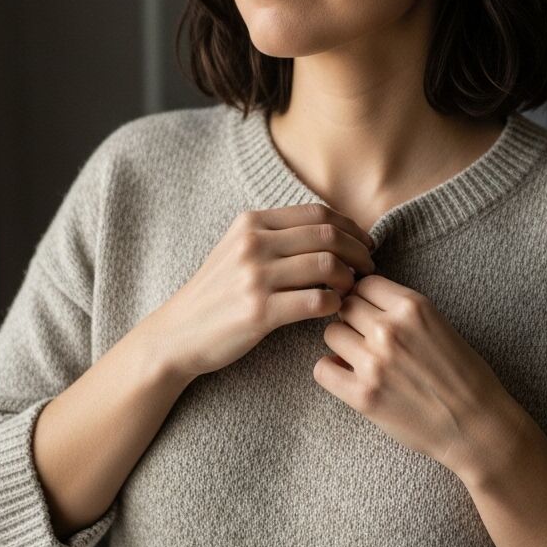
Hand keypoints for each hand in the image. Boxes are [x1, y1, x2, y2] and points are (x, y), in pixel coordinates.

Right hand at [150, 203, 374, 380]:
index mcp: (250, 223)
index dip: (350, 226)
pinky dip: (335, 303)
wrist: (177, 333)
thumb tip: (330, 229)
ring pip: (327, 265)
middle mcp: (253, 244)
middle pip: (327, 235)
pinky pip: (316, 300)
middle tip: (369, 265)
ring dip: (350, 277)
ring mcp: (255, 277)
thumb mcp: (236, 249)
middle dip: (358, 250)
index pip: (317, 213)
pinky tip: (334, 308)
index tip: (364, 242)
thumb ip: (275, 235)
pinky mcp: (259, 312)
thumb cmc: (216, 293)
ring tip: (353, 288)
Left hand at [313, 273, 528, 484]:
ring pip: (331, 333)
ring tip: (361, 358)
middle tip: (365, 337)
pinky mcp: (363, 395)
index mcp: (412, 306)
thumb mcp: (438, 323)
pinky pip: (323, 369)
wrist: (478, 426)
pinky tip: (346, 376)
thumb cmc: (463, 375)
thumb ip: (400, 310)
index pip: (364, 283)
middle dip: (352, 319)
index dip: (365, 297)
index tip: (370, 311)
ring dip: (342, 344)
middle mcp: (390, 329)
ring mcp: (374, 362)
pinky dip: (331, 370)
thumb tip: (358, 302)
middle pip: (345, 306)